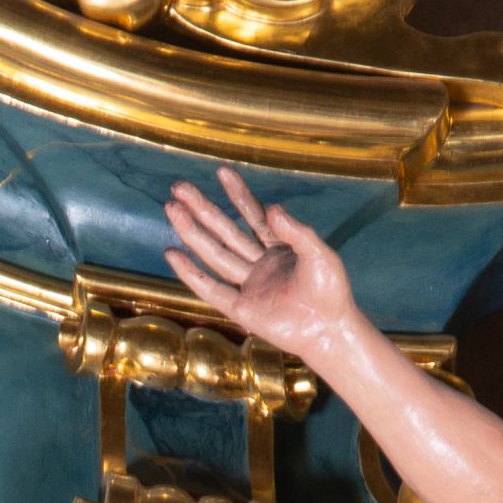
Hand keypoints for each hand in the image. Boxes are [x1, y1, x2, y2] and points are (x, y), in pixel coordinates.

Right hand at [163, 165, 357, 362]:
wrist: (328, 330)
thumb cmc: (331, 292)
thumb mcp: (319, 254)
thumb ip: (296, 231)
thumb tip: (271, 207)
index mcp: (279, 246)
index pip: (253, 214)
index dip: (237, 193)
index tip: (221, 171)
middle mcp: (259, 263)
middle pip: (225, 230)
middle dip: (202, 208)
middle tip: (179, 188)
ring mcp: (248, 285)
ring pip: (214, 254)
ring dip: (192, 232)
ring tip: (171, 210)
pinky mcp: (240, 309)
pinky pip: (211, 289)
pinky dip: (191, 273)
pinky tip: (172, 255)